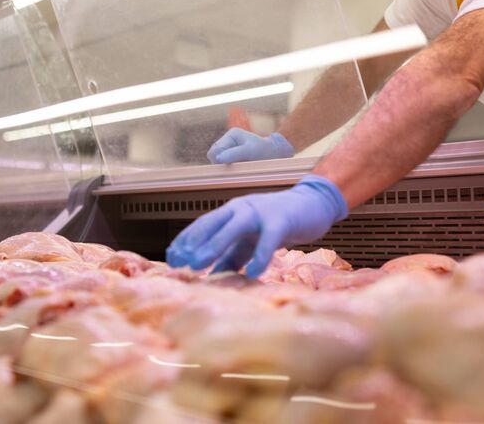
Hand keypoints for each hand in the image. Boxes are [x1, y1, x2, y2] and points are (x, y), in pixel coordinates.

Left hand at [166, 174, 347, 278]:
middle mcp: (241, 209)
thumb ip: (232, 257)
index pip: (203, 225)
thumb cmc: (278, 224)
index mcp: (231, 213)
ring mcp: (261, 212)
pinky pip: (269, 239)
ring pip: (235, 227)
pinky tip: (253, 273)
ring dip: (215, 244)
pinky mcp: (281, 220)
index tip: (170, 258)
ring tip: (200, 264)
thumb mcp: (250, 241)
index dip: (185, 240)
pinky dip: (260, 255)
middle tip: (179, 262)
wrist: (313, 205)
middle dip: (194, 242)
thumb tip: (212, 278)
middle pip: (212, 223)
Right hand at [206, 128, 293, 163]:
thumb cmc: (264, 151)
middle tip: (237, 166)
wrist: (275, 156)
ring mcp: (228, 150)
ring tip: (240, 166)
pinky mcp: (230, 158)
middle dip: (222, 163)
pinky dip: (228, 170)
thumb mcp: (251, 151)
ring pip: (216, 162)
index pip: (215, 149)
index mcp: (232, 134)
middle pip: (213, 155)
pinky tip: (239, 168)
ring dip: (225, 167)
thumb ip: (235, 154)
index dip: (220, 159)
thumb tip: (218, 158)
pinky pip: (222, 166)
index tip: (232, 165)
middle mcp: (228, 141)